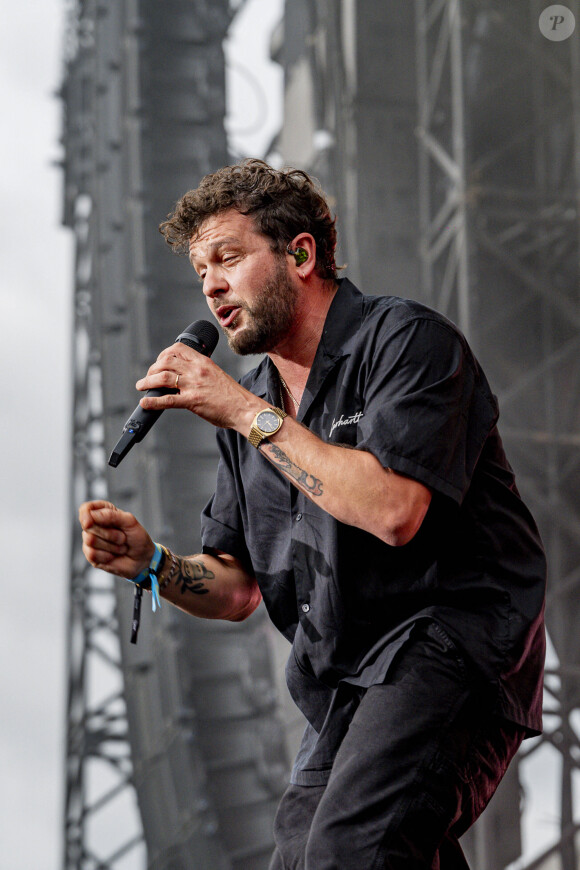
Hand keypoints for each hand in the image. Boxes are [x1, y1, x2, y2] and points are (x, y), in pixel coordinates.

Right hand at [79, 499, 154, 578]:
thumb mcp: (130, 522)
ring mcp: (91, 541)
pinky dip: (107, 555)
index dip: (85, 514)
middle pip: (88, 526)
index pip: (86, 508)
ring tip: (120, 546)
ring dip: (111, 545)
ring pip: (90, 540)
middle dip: (109, 533)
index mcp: (103, 513)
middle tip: (122, 537)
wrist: (142, 558)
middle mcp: (94, 526)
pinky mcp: (91, 556)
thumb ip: (111, 515)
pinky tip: (113, 555)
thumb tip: (91, 515)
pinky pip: (92, 554)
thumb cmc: (137, 538)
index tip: (89, 522)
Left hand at [135, 341, 261, 431]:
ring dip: (148, 382)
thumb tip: (185, 375)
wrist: (244, 408)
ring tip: (142, 386)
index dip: (163, 354)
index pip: (178, 348)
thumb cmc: (233, 396)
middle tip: (148, 377)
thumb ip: (200, 372)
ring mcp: (194, 385)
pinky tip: (145, 403)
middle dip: (152, 369)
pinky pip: (167, 400)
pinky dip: (153, 401)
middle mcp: (197, 370)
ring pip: (163, 377)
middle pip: (166, 361)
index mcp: (203, 362)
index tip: (158, 362)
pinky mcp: (193, 401)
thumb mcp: (216, 375)